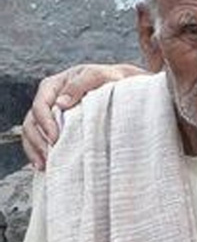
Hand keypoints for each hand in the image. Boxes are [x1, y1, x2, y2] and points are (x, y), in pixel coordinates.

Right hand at [21, 63, 145, 169]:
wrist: (121, 86)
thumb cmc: (110, 79)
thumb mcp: (98, 76)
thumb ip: (80, 85)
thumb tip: (60, 103)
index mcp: (52, 86)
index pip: (40, 105)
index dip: (45, 123)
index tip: (56, 138)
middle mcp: (47, 100)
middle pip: (31, 122)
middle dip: (38, 140)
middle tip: (51, 156)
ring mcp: (48, 114)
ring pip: (31, 133)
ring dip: (35, 150)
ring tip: (45, 165)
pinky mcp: (54, 127)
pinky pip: (39, 140)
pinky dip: (38, 153)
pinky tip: (45, 165)